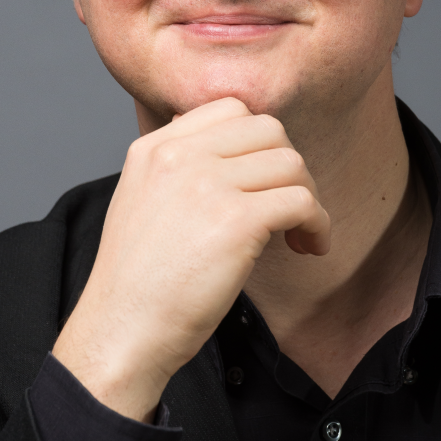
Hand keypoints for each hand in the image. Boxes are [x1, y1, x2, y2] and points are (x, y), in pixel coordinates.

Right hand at [52, 97, 329, 420]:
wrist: (122, 331)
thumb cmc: (138, 281)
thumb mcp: (141, 199)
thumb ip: (176, 166)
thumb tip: (225, 142)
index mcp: (154, 148)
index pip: (230, 108)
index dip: (259, 142)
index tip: (262, 180)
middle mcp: (179, 156)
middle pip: (268, 129)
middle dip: (289, 167)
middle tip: (288, 208)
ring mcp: (207, 185)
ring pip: (290, 164)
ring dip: (308, 197)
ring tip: (300, 233)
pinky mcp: (236, 221)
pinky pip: (302, 202)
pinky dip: (317, 225)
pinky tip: (309, 247)